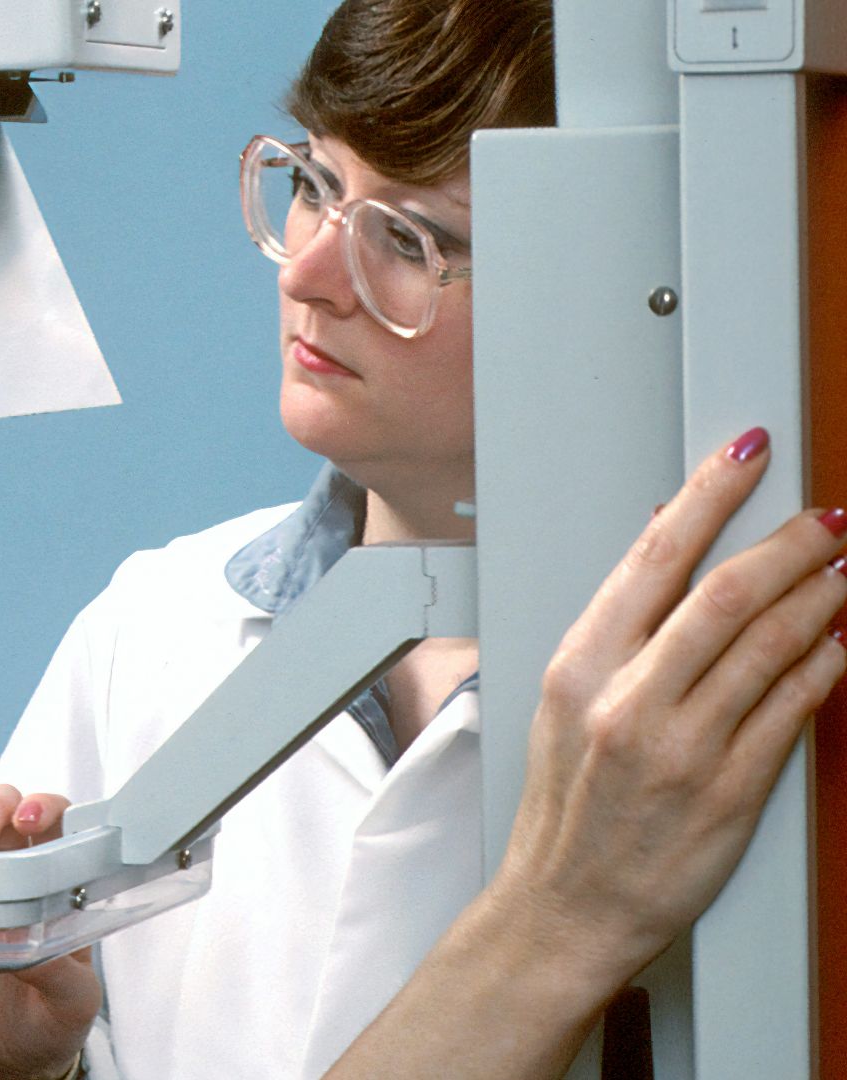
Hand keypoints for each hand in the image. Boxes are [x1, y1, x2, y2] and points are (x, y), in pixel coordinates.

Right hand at [492, 428, 846, 989]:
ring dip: (823, 595)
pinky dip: (829, 662)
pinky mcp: (731, 791)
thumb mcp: (564, 705)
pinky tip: (843, 639)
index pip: (655, 556)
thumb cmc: (568, 809)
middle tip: (829, 517)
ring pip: (773, 644)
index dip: (711, 495)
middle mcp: (629, 700)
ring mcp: (683, 747)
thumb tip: (668, 558)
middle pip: (728, 593)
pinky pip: (795, 708)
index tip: (748, 455)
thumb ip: (619, 634)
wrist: (566, 908)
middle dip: (793, 542)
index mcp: (580, 666)